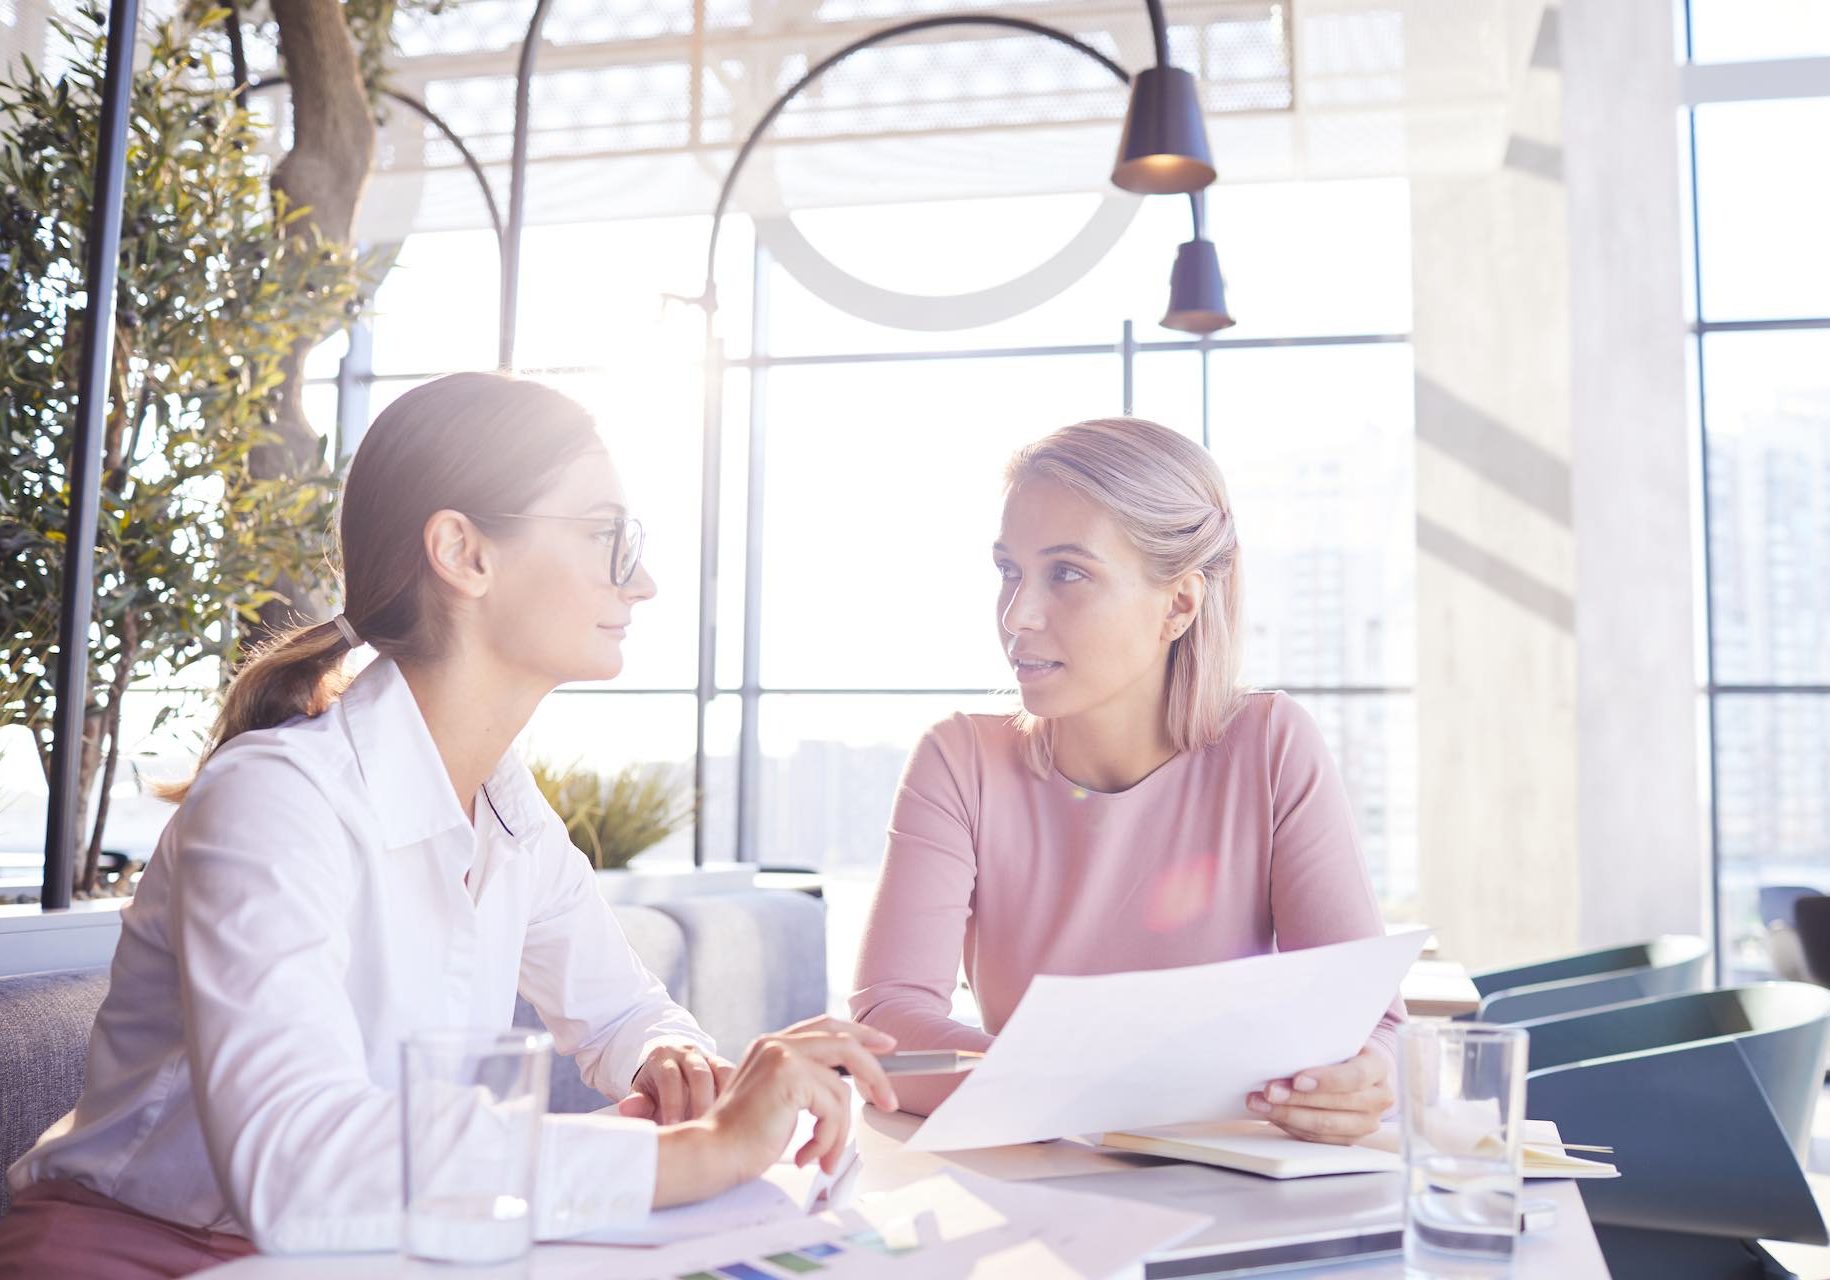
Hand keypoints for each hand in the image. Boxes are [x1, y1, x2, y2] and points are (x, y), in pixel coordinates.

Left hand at [618, 1042, 735, 1122]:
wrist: (668, 1067)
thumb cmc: (653, 1091)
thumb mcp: (640, 1094)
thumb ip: (637, 1102)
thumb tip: (628, 1108)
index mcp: (662, 1058)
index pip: (670, 1079)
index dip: (673, 1104)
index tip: (675, 1130)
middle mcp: (687, 1053)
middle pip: (699, 1075)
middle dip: (701, 1104)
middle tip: (702, 1133)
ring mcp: (708, 1056)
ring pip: (721, 1072)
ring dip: (725, 1100)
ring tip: (723, 1128)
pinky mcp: (723, 1065)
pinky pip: (734, 1075)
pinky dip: (737, 1095)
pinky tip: (737, 1118)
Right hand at [653, 1014, 897, 1210]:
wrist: (714, 1152)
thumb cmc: (741, 1138)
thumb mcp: (779, 1102)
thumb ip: (805, 1086)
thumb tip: (843, 1089)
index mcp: (772, 1045)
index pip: (826, 1027)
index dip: (860, 1033)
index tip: (884, 1044)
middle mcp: (777, 1043)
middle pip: (845, 1042)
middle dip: (874, 1071)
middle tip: (889, 1099)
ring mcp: (783, 1055)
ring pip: (841, 1089)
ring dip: (839, 1132)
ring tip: (824, 1156)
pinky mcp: (790, 1075)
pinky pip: (833, 1108)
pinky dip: (827, 1139)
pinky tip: (808, 1156)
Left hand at [1247, 1045, 1391, 1144]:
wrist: (1359, 1070)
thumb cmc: (1343, 1051)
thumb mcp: (1338, 1039)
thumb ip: (1321, 1044)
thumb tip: (1285, 1047)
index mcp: (1377, 1068)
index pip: (1355, 1077)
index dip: (1326, 1080)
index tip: (1297, 1079)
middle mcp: (1378, 1099)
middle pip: (1336, 1104)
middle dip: (1297, 1099)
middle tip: (1269, 1091)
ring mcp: (1366, 1123)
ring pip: (1325, 1126)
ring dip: (1288, 1115)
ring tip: (1261, 1104)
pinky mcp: (1349, 1138)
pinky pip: (1318, 1138)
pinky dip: (1291, 1126)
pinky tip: (1272, 1114)